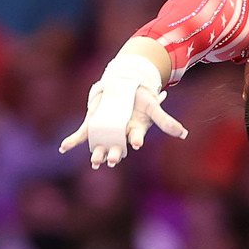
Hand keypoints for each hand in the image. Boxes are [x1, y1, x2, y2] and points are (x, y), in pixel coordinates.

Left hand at [59, 54, 187, 168]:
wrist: (124, 86)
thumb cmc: (140, 99)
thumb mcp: (152, 106)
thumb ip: (165, 121)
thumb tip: (184, 134)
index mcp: (134, 130)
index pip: (136, 137)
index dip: (137, 139)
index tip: (137, 142)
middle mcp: (119, 133)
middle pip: (117, 147)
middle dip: (114, 154)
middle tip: (112, 160)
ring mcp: (104, 129)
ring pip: (99, 144)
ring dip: (96, 153)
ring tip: (95, 162)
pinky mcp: (92, 124)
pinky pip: (81, 134)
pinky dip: (72, 141)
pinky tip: (64, 147)